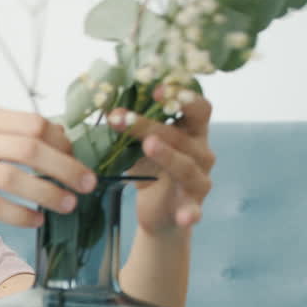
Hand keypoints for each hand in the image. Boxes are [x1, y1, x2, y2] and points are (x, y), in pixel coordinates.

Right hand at [0, 106, 96, 226]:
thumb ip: (6, 131)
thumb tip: (57, 137)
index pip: (33, 123)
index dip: (61, 141)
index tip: (74, 157)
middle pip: (30, 149)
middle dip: (66, 167)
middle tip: (88, 184)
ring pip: (15, 178)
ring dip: (47, 193)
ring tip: (68, 206)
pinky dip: (19, 214)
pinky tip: (35, 221)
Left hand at [108, 86, 215, 234]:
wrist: (157, 212)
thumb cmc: (151, 170)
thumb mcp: (139, 146)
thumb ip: (131, 127)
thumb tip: (104, 105)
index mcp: (192, 132)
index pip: (198, 107)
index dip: (181, 95)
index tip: (155, 88)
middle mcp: (202, 152)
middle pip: (182, 135)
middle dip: (150, 124)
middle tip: (121, 117)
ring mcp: (200, 180)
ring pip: (187, 165)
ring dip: (167, 154)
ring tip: (148, 145)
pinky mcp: (192, 206)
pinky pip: (194, 209)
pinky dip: (191, 212)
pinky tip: (185, 217)